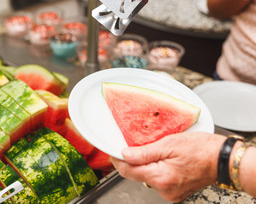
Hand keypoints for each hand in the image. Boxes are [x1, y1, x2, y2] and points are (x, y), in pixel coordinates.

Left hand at [111, 132, 225, 201]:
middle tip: (132, 146)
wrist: (221, 159)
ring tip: (152, 151)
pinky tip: (161, 160)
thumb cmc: (201, 149)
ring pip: (146, 177)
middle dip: (132, 161)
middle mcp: (164, 189)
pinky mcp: (174, 192)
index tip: (113, 151)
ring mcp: (170, 193)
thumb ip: (144, 151)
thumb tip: (124, 154)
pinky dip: (155, 169)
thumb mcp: (169, 144)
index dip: (118, 160)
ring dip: (144, 165)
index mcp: (161, 177)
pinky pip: (157, 180)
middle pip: (136, 175)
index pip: (128, 171)